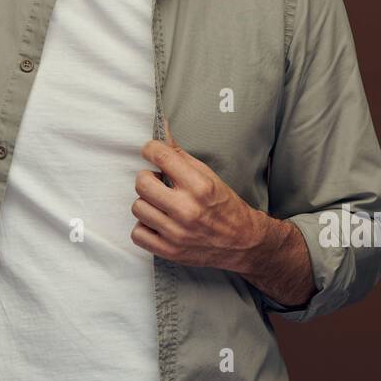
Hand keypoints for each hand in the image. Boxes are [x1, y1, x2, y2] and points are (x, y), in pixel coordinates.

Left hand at [131, 117, 264, 273]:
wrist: (242, 242)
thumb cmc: (225, 205)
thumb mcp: (208, 176)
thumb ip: (181, 154)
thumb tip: (162, 129)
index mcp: (200, 186)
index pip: (160, 156)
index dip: (150, 149)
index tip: (151, 152)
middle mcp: (187, 209)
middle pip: (142, 183)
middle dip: (146, 178)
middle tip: (156, 181)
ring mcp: (177, 233)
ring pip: (137, 207)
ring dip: (146, 203)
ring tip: (159, 203)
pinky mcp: (169, 251)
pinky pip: (137, 234)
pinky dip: (144, 227)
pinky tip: (157, 222)